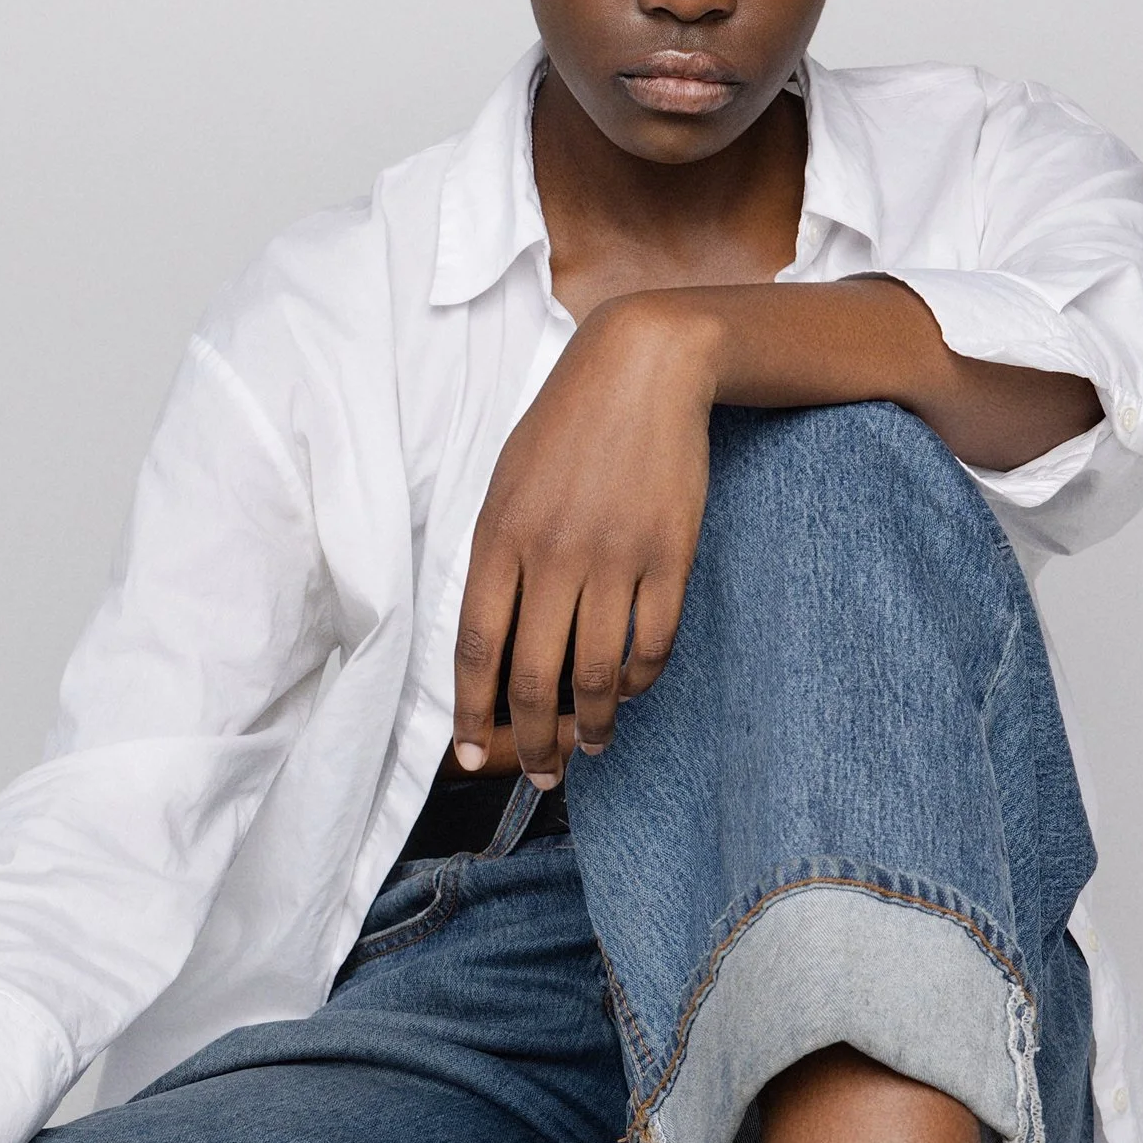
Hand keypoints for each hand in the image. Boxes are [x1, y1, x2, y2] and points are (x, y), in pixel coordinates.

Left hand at [453, 294, 719, 785]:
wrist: (645, 367)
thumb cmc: (565, 429)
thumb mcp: (507, 484)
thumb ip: (496, 561)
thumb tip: (492, 647)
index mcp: (500, 536)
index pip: (477, 648)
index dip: (472, 714)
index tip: (473, 757)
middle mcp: (554, 553)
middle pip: (535, 676)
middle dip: (533, 742)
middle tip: (540, 775)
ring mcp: (616, 557)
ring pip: (597, 673)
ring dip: (591, 725)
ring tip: (588, 747)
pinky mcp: (670, 556)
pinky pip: (652, 644)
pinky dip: (637, 681)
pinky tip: (626, 691)